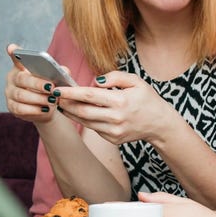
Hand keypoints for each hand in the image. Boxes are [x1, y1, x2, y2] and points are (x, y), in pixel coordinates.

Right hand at [4, 43, 63, 123]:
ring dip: (38, 98)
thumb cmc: (49, 89)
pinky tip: (45, 109)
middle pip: (21, 79)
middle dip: (37, 83)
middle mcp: (12, 78)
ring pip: (21, 95)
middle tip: (51, 87)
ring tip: (52, 100)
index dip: (14, 52)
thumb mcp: (55, 79)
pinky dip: (34, 110)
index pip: (16, 58)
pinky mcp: (11, 107)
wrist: (46, 108)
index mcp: (21, 67)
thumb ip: (59, 72)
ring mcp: (10, 93)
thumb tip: (63, 71)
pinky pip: (20, 108)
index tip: (12, 48)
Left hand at [55, 71, 178, 144]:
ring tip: (63, 103)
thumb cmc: (147, 99)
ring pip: (85, 122)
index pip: (89, 95)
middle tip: (55, 96)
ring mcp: (114, 131)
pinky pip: (94, 128)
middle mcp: (115, 118)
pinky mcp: (113, 139)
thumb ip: (114, 77)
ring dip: (71, 112)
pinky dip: (85, 120)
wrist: (160, 124)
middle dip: (66, 103)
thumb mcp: (136, 81)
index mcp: (120, 101)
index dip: (71, 92)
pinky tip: (80, 112)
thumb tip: (95, 81)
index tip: (58, 88)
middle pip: (82, 111)